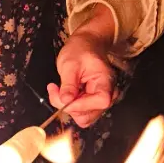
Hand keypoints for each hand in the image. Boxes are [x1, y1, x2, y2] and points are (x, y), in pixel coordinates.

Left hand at [50, 5, 119, 127]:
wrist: (85, 45)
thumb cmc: (80, 50)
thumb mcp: (70, 64)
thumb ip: (69, 84)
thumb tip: (66, 101)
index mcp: (106, 82)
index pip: (100, 102)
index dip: (79, 104)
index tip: (61, 96)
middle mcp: (108, 95)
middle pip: (88, 115)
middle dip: (68, 106)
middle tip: (55, 89)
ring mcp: (100, 101)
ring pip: (82, 117)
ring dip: (67, 106)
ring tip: (58, 89)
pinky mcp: (92, 103)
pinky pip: (80, 112)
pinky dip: (69, 106)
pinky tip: (64, 92)